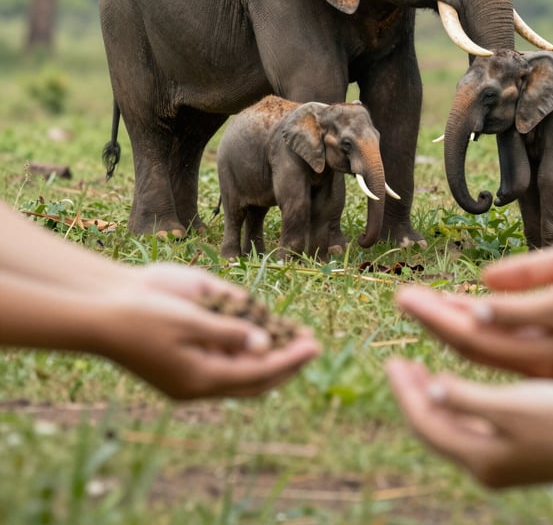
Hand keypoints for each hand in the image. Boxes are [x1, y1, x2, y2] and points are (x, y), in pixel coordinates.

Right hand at [97, 269, 319, 398]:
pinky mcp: (190, 349)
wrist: (104, 306)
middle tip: (316, 346)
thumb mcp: (190, 321)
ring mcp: (196, 364)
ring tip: (301, 336)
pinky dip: (250, 340)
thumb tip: (265, 345)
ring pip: (244, 367)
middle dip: (288, 362)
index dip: (289, 360)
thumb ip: (229, 332)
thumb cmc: (145, 313)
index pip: (257, 374)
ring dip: (273, 352)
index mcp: (201, 378)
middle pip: (256, 379)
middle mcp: (202, 377)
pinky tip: (271, 327)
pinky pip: (228, 352)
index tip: (314, 346)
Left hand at [385, 358, 552, 486]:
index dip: (405, 390)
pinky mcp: (516, 455)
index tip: (392, 359)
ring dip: (433, 399)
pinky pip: (471, 428)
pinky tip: (457, 386)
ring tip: (420, 370)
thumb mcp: (511, 405)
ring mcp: (501, 464)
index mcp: (480, 458)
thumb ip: (465, 400)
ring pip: (451, 428)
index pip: (426, 421)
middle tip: (399, 361)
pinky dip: (456, 405)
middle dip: (413, 395)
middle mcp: (485, 468)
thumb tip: (429, 393)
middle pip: (434, 428)